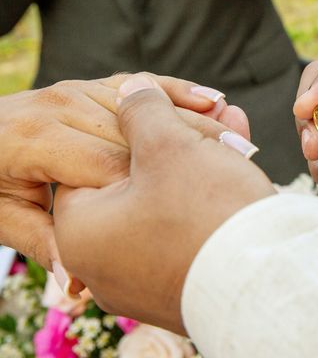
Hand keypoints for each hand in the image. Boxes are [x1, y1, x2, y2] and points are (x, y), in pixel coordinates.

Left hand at [0, 73, 247, 273]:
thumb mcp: (5, 217)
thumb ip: (46, 243)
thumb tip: (75, 286)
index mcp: (38, 140)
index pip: (112, 162)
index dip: (164, 176)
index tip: (211, 188)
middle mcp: (59, 106)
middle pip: (139, 130)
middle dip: (191, 141)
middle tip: (243, 154)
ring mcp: (74, 91)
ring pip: (145, 102)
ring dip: (193, 114)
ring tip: (236, 126)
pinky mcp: (87, 87)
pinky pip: (137, 83)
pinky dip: (174, 88)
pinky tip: (210, 95)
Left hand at [53, 74, 274, 332]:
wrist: (267, 283)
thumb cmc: (206, 210)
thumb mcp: (168, 144)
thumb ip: (142, 109)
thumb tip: (131, 87)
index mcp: (82, 230)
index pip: (94, 158)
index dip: (136, 123)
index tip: (172, 104)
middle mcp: (103, 263)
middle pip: (137, 178)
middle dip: (177, 136)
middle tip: (211, 109)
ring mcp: (143, 279)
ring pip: (168, 199)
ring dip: (200, 157)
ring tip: (233, 123)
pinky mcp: (180, 284)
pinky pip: (187, 227)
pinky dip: (208, 192)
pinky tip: (238, 155)